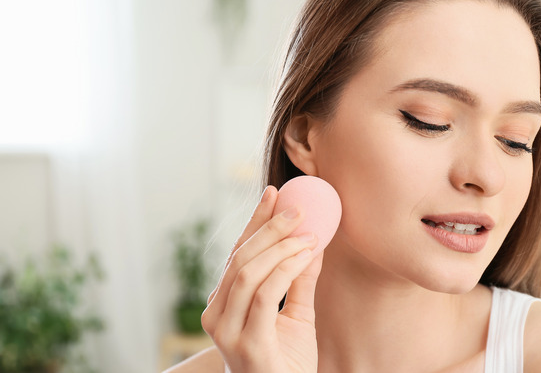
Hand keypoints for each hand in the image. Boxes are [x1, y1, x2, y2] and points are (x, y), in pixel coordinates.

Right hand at [201, 186, 322, 372]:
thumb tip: (314, 241)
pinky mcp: (248, 342)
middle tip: (297, 208)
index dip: (255, 222)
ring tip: (308, 233)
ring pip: (249, 272)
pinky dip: (287, 268)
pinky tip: (305, 254)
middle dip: (269, 227)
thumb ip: (301, 281)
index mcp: (223, 305)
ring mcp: (227, 331)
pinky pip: (265, 293)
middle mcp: (217, 316)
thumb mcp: (297, 315)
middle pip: (239, 258)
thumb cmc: (287, 362)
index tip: (274, 194)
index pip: (236, 255)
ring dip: (281, 246)